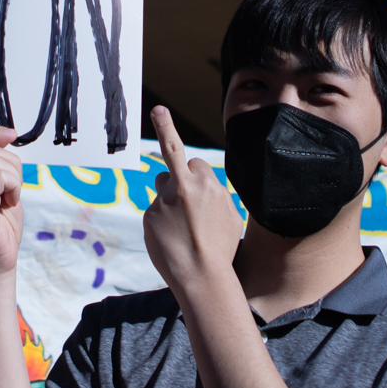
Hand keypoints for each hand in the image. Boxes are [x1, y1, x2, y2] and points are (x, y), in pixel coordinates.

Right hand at [143, 106, 242, 296]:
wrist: (203, 278)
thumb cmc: (170, 251)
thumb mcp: (151, 221)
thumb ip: (160, 195)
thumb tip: (168, 183)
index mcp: (179, 185)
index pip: (170, 148)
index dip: (163, 126)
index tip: (159, 109)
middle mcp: (204, 185)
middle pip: (194, 166)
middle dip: (185, 175)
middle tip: (176, 201)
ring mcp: (223, 198)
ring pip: (207, 184)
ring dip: (199, 194)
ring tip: (192, 223)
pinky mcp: (235, 213)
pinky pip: (219, 203)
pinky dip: (211, 213)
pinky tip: (206, 235)